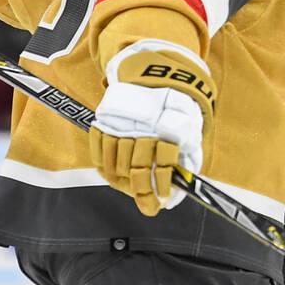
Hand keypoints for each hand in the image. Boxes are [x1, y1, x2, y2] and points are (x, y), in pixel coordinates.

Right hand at [89, 39, 214, 215]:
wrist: (151, 80)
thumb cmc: (171, 114)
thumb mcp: (185, 131)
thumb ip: (184, 159)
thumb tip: (180, 190)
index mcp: (165, 128)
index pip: (163, 162)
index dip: (163, 184)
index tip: (163, 199)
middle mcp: (141, 127)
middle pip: (137, 169)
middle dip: (143, 192)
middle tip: (149, 204)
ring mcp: (119, 126)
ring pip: (117, 167)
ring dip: (125, 185)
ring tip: (134, 191)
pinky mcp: (102, 124)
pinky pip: (99, 157)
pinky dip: (106, 172)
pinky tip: (116, 180)